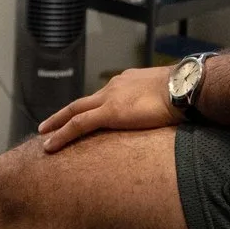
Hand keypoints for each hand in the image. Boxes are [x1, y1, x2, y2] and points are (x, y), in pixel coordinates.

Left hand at [37, 66, 174, 152]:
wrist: (184, 87)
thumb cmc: (184, 93)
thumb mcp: (167, 96)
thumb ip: (158, 104)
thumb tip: (165, 114)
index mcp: (128, 82)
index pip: (103, 97)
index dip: (90, 107)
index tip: (83, 115)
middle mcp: (114, 87)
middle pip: (82, 103)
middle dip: (63, 114)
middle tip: (48, 124)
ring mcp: (109, 99)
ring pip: (75, 113)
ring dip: (58, 124)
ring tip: (44, 136)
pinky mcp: (109, 113)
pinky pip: (78, 125)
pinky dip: (62, 134)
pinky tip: (50, 145)